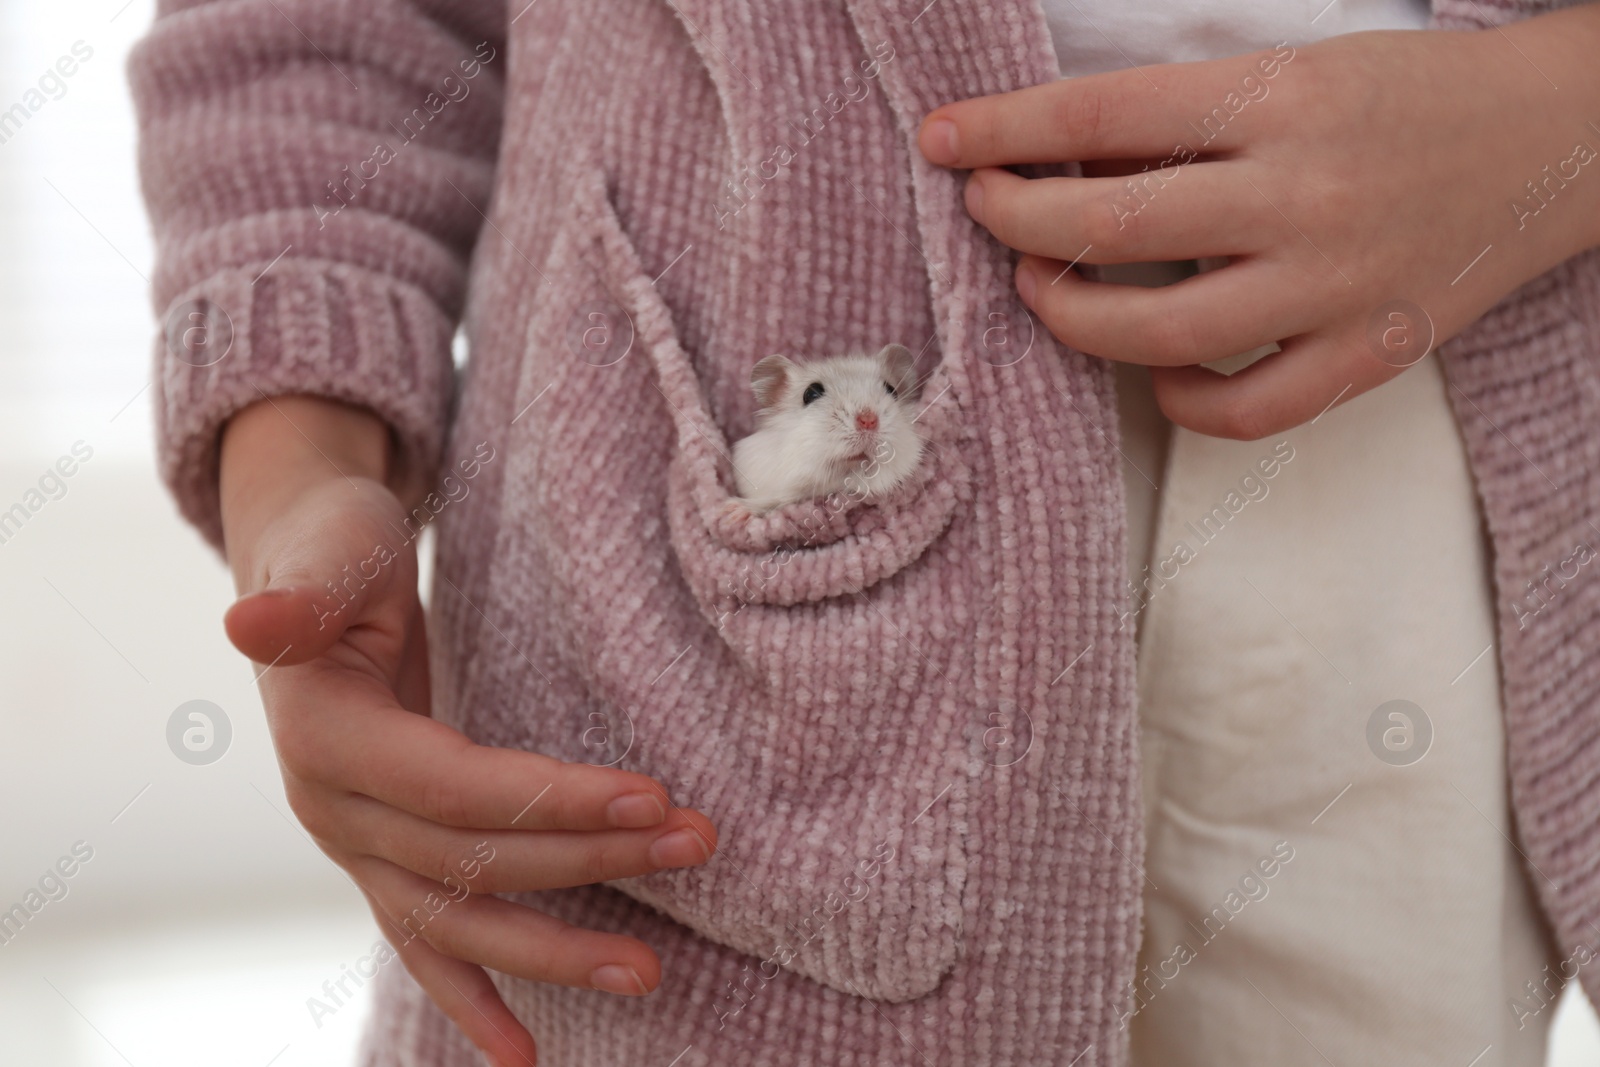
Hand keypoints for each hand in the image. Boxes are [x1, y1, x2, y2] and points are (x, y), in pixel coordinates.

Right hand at [220, 396, 717, 1066]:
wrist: (315, 572)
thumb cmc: (338, 547)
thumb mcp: (330, 548)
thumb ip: (302, 593)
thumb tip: (251, 622)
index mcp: (326, 738)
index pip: (452, 788)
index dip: (547, 800)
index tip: (651, 797)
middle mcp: (334, 810)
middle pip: (472, 858)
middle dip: (589, 858)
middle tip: (698, 842)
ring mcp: (356, 847)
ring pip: (459, 919)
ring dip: (554, 949)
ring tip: (648, 970)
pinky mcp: (384, 859)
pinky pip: (428, 943)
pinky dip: (474, 998)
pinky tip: (525, 1052)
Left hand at [918, 8, 1599, 437]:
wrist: (1556, 138)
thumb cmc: (1406, 96)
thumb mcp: (1293, 70)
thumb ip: (1183, 119)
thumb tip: (1057, 163)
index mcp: (1278, 100)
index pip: (1101, 117)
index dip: (1004, 131)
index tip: (945, 140)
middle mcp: (1300, 194)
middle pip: (1110, 229)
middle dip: (1016, 224)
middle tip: (989, 211)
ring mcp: (1335, 285)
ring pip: (1159, 332)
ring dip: (1071, 316)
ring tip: (1045, 289)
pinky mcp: (1368, 353)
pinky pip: (1247, 410)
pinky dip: (1179, 398)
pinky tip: (1157, 367)